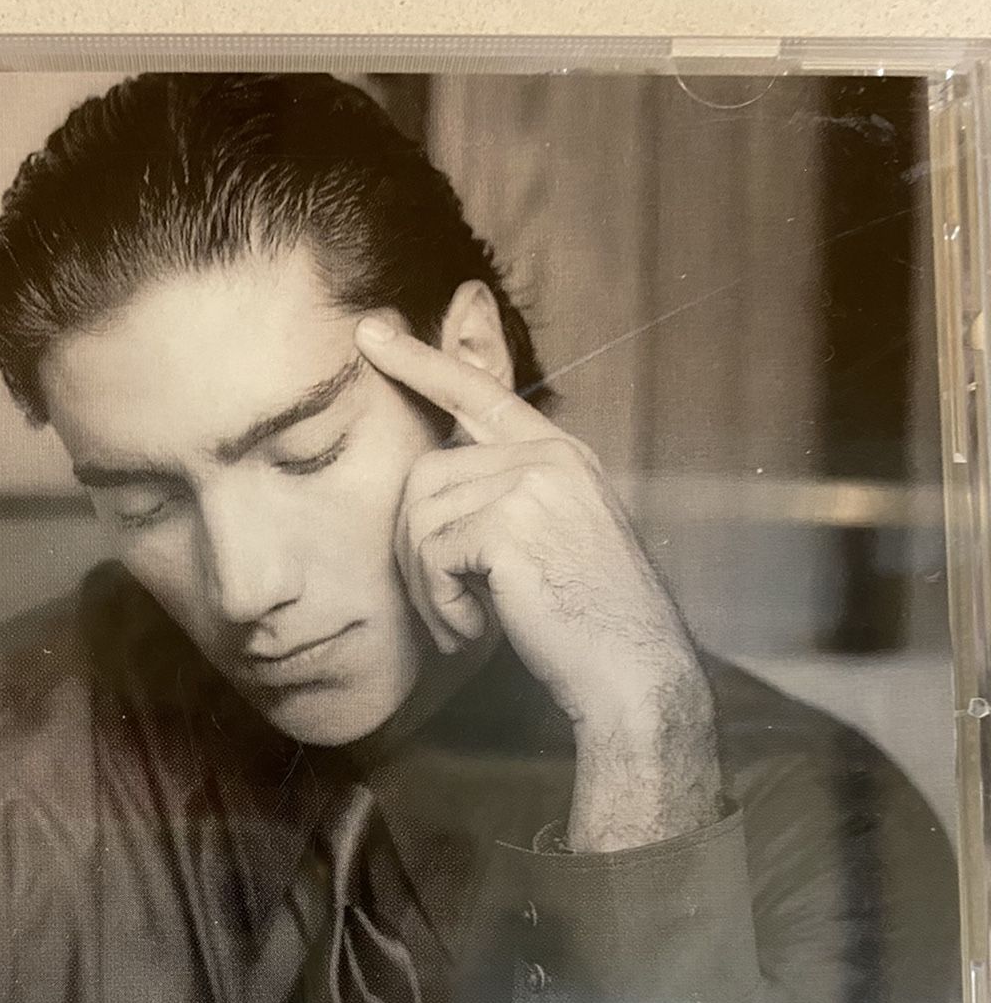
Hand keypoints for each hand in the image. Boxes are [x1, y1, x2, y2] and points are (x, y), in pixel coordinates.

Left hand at [355, 316, 722, 850]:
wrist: (633, 671)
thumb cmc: (586, 624)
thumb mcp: (550, 542)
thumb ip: (503, 501)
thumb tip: (427, 488)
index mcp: (559, 455)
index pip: (479, 390)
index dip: (420, 361)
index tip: (370, 331)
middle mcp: (548, 456)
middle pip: (424, 475)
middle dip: (414, 552)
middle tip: (447, 611)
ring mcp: (531, 482)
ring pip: (420, 517)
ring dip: (427, 587)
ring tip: (465, 625)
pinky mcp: (510, 523)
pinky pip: (430, 554)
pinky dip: (439, 603)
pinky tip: (473, 632)